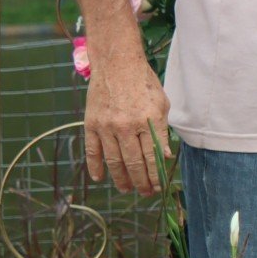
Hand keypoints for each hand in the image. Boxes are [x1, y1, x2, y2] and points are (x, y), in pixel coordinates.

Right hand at [83, 53, 172, 195]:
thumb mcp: (161, 103)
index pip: (154, 155)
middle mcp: (127, 126)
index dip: (156, 174)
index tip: (159, 186)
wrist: (117, 64)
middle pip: (135, 162)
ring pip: (114, 160)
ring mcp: (107, 126)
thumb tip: (165, 156)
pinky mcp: (91, 124)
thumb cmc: (144, 83)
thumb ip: (162, 129)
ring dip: (121, 178)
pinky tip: (99, 178)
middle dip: (142, 181)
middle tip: (145, 193)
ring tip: (127, 189)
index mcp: (148, 120)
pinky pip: (93, 151)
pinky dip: (95, 166)